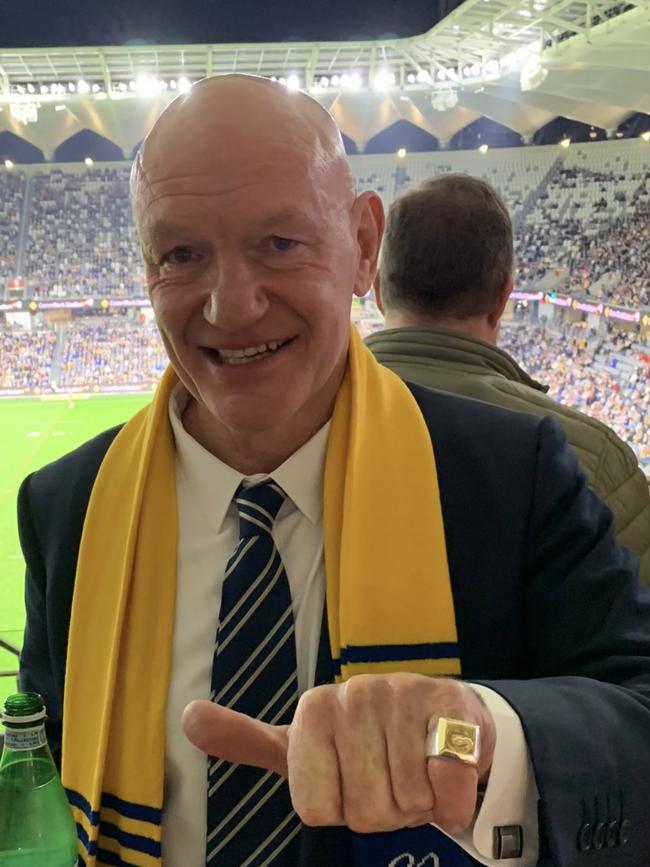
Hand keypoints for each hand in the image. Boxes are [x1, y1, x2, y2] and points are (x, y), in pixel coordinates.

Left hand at [183, 674, 494, 834]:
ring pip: (406, 802)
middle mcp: (356, 693)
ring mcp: (406, 694)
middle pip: (364, 811)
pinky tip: (447, 773)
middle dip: (382, 809)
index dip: (338, 809)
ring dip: (417, 803)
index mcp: (313, 709)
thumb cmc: (364, 743)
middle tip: (388, 779)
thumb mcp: (302, 745)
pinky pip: (448, 788)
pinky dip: (452, 799)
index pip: (315, 809)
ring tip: (415, 770)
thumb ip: (247, 739)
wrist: (439, 718)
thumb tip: (188, 717)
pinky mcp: (455, 707)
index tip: (347, 783)